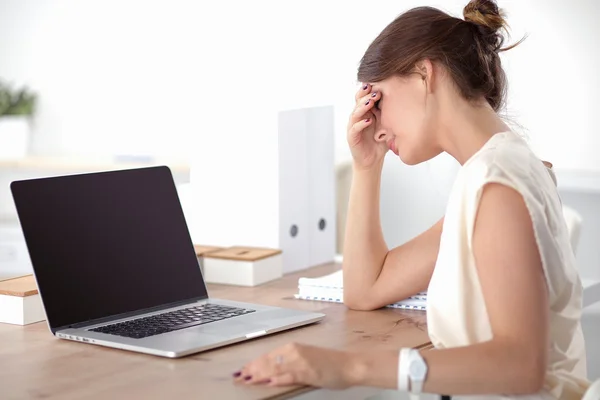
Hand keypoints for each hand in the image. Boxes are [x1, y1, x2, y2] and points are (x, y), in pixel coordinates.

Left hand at [233, 342, 357, 389]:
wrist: (350, 365)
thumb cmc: (330, 364)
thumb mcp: (306, 361)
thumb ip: (289, 366)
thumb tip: (271, 373)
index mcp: (293, 348)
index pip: (268, 356)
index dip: (253, 364)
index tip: (241, 371)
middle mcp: (294, 351)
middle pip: (268, 362)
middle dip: (251, 370)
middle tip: (237, 377)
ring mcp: (301, 361)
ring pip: (275, 368)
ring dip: (259, 374)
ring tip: (246, 380)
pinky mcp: (308, 371)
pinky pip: (289, 375)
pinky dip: (277, 378)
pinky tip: (267, 382)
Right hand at [346, 83, 387, 170]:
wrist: (373, 159)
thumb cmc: (381, 141)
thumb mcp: (388, 124)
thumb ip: (392, 114)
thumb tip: (409, 99)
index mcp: (367, 111)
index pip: (366, 96)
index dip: (371, 89)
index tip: (380, 83)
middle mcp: (359, 116)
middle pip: (358, 100)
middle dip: (366, 95)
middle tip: (377, 92)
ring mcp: (354, 126)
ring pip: (355, 112)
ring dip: (362, 106)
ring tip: (371, 102)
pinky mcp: (352, 137)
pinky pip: (355, 128)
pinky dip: (361, 123)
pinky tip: (368, 120)